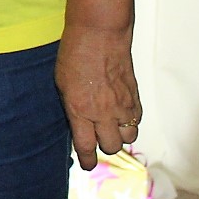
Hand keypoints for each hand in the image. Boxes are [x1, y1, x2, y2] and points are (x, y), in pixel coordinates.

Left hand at [57, 24, 140, 170]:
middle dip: (104, 146)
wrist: (99, 34)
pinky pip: (136, 119)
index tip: (88, 164)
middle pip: (111, 146)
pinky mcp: (135, 96)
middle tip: (98, 139)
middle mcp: (103, 112)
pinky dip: (130, 121)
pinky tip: (121, 113)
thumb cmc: (75, 55)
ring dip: (120, 135)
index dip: (87, 159)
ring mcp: (122, 105)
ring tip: (111, 126)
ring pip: (128, 136)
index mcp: (80, 109)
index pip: (86, 146)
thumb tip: (77, 124)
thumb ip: (72, 107)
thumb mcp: (62, 84)